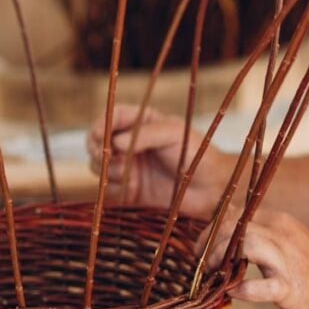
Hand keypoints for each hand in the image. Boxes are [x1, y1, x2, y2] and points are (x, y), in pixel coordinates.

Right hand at [87, 105, 229, 217]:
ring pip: (99, 167)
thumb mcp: (174, 134)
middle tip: (109, 158)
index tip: (100, 135)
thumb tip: (115, 143)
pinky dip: (116, 189)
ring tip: (129, 175)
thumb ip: (145, 134)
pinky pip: (109, 189)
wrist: (211, 189)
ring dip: (108, 170)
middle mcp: (130, 144)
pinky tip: (134, 189)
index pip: (111, 117)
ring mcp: (129, 167)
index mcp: (141, 122)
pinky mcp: (130, 190)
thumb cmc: (197, 154)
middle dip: (97, 150)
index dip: (100, 125)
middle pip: (96, 142)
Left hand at [207, 209, 308, 308]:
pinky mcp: (290, 289)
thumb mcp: (287, 243)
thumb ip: (260, 236)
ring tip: (212, 274)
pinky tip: (232, 293)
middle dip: (210, 243)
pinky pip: (259, 286)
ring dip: (220, 259)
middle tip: (201, 262)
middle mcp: (283, 235)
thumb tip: (224, 239)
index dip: (212, 230)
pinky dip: (242, 290)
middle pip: (234, 226)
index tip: (203, 248)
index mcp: (280, 222)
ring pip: (245, 245)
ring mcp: (287, 261)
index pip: (235, 214)